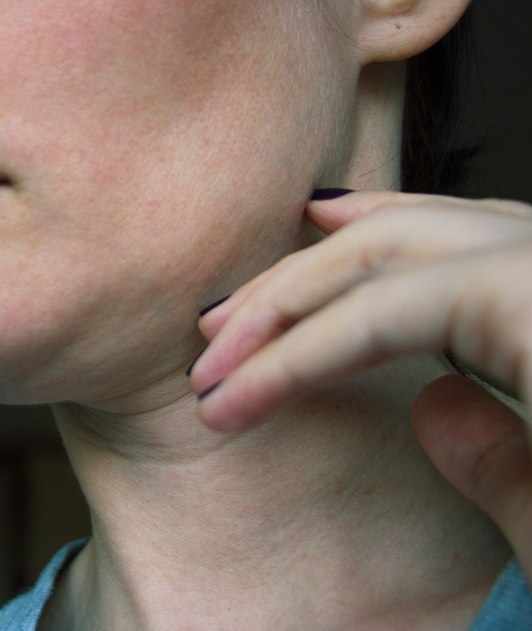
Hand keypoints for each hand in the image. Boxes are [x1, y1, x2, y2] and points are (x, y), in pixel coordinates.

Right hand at [188, 190, 531, 572]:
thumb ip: (508, 476)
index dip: (282, 359)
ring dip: (335, 245)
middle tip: (211, 342)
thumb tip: (437, 408)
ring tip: (262, 275)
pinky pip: (478, 232)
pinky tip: (366, 225)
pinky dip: (411, 229)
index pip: (377, 313)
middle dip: (284, 296)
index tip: (219, 407)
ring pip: (431, 225)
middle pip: (388, 249)